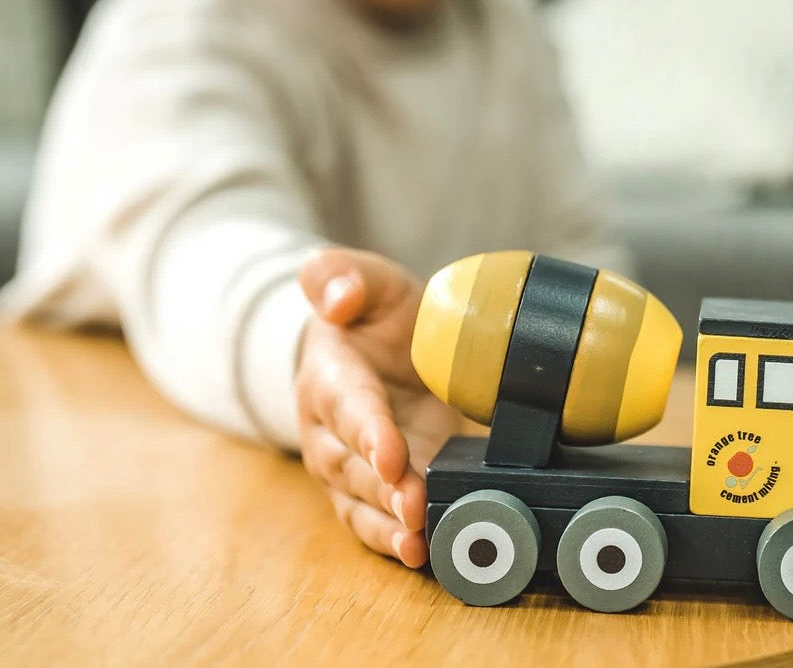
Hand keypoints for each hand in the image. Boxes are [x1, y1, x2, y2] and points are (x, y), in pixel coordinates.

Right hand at [296, 248, 460, 566]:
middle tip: (417, 503)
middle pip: (353, 464)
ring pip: (363, 502)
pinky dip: (396, 541)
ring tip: (421, 539)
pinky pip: (377, 522)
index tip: (390, 453)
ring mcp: (351, 466)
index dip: (366, 429)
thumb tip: (337, 297)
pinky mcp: (374, 490)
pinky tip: (423, 555)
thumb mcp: (365, 279)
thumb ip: (341, 276)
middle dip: (384, 487)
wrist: (380, 347)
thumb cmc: (373, 314)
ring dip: (390, 523)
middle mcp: (331, 430)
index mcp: (330, 375)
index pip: (347, 404)